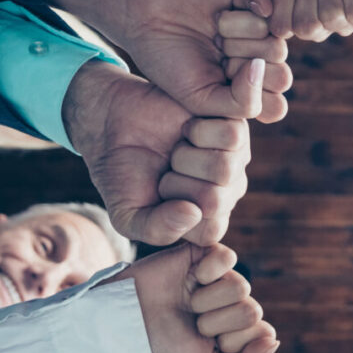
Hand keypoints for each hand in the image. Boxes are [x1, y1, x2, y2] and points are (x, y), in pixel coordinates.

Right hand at [63, 60, 251, 245]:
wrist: (114, 121)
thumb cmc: (123, 172)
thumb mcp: (127, 214)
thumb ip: (155, 230)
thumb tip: (192, 214)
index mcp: (207, 221)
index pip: (210, 231)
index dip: (177, 213)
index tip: (158, 195)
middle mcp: (228, 193)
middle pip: (217, 200)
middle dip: (178, 183)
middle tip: (166, 169)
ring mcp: (236, 160)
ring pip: (225, 168)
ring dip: (187, 156)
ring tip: (177, 149)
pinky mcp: (238, 128)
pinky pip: (233, 137)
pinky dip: (200, 130)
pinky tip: (189, 130)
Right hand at [111, 243, 279, 352]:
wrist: (127, 323)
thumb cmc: (165, 350)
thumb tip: (274, 341)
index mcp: (238, 331)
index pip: (263, 333)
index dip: (234, 342)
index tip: (208, 345)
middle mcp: (233, 304)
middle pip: (252, 311)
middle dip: (218, 323)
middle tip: (193, 323)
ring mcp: (221, 278)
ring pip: (241, 287)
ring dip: (209, 301)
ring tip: (188, 304)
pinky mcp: (205, 254)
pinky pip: (228, 258)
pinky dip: (209, 271)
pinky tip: (192, 280)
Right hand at [112, 0, 291, 121]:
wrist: (144, 17)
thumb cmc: (168, 63)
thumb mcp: (200, 99)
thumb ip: (240, 103)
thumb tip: (266, 71)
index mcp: (246, 92)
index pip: (276, 107)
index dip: (252, 99)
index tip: (220, 88)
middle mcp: (256, 64)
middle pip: (282, 77)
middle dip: (246, 70)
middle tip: (218, 59)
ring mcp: (257, 35)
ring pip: (277, 48)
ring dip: (241, 43)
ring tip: (216, 36)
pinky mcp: (253, 5)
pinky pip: (268, 14)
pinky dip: (243, 17)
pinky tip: (221, 16)